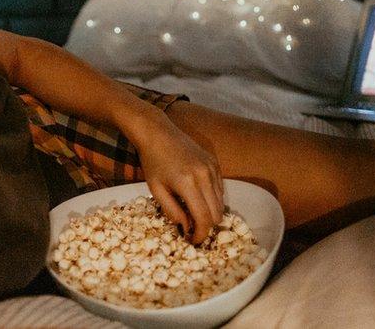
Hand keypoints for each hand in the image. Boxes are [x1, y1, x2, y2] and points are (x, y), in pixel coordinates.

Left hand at [128, 111, 224, 243]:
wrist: (158, 132)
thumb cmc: (152, 161)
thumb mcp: (156, 190)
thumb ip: (172, 211)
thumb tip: (186, 227)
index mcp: (188, 184)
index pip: (204, 218)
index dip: (201, 235)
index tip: (193, 241)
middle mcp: (205, 176)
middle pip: (217, 213)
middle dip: (206, 226)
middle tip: (192, 228)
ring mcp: (212, 168)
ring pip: (221, 202)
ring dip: (210, 212)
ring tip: (193, 213)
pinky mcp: (215, 162)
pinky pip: (220, 189)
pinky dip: (212, 198)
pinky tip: (197, 197)